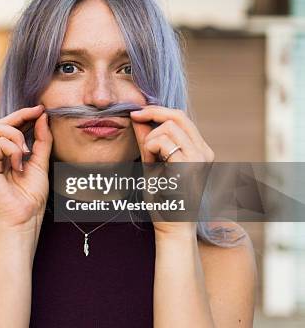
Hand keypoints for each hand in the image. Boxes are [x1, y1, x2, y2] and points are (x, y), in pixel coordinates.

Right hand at [0, 105, 52, 230]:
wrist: (26, 218)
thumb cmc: (32, 196)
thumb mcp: (41, 162)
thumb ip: (42, 140)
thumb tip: (42, 117)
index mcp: (4, 154)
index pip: (8, 126)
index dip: (23, 115)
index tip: (41, 109)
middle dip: (20, 115)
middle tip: (37, 113)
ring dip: (17, 137)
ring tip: (27, 153)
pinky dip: (13, 151)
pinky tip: (19, 166)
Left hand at [129, 106, 214, 237]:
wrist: (172, 228)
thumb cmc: (163, 200)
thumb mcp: (152, 164)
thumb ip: (147, 141)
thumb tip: (138, 118)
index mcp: (199, 150)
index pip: (181, 117)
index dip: (158, 110)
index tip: (137, 112)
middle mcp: (204, 151)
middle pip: (178, 115)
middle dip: (152, 112)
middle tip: (133, 116)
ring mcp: (200, 157)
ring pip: (168, 126)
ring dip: (150, 139)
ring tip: (149, 160)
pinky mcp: (190, 164)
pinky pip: (163, 141)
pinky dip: (150, 148)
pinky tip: (150, 165)